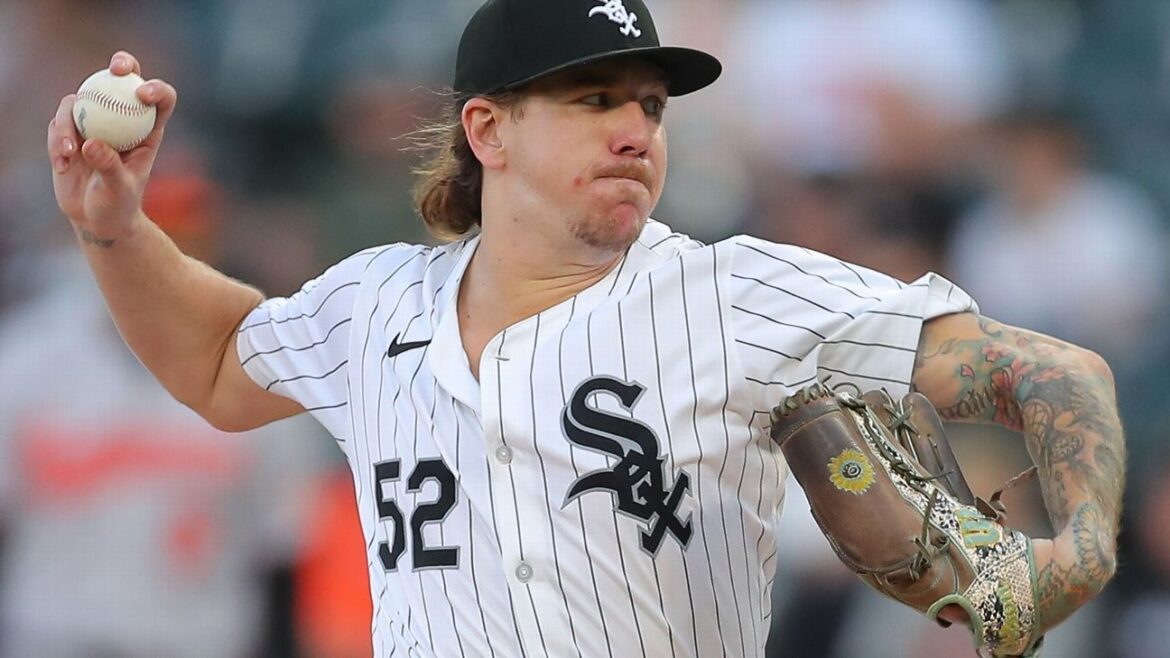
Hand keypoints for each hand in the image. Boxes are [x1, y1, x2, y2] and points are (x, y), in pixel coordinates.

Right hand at [47, 51, 177, 241]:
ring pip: (82, 101)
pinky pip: (59, 124)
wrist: (97, 218)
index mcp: (147, 131)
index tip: (143, 95)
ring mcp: (95, 122)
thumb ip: (109, 166)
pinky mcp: (69, 131)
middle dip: (122, 65)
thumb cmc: (118, 205)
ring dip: (71, 123)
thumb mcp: (119, 189)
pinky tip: (62, 164)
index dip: (157, 89)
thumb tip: (91, 144)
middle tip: (114, 70)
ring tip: (71, 153)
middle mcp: (122, 120)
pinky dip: (58, 141)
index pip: (161, 101)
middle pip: (124, 81)